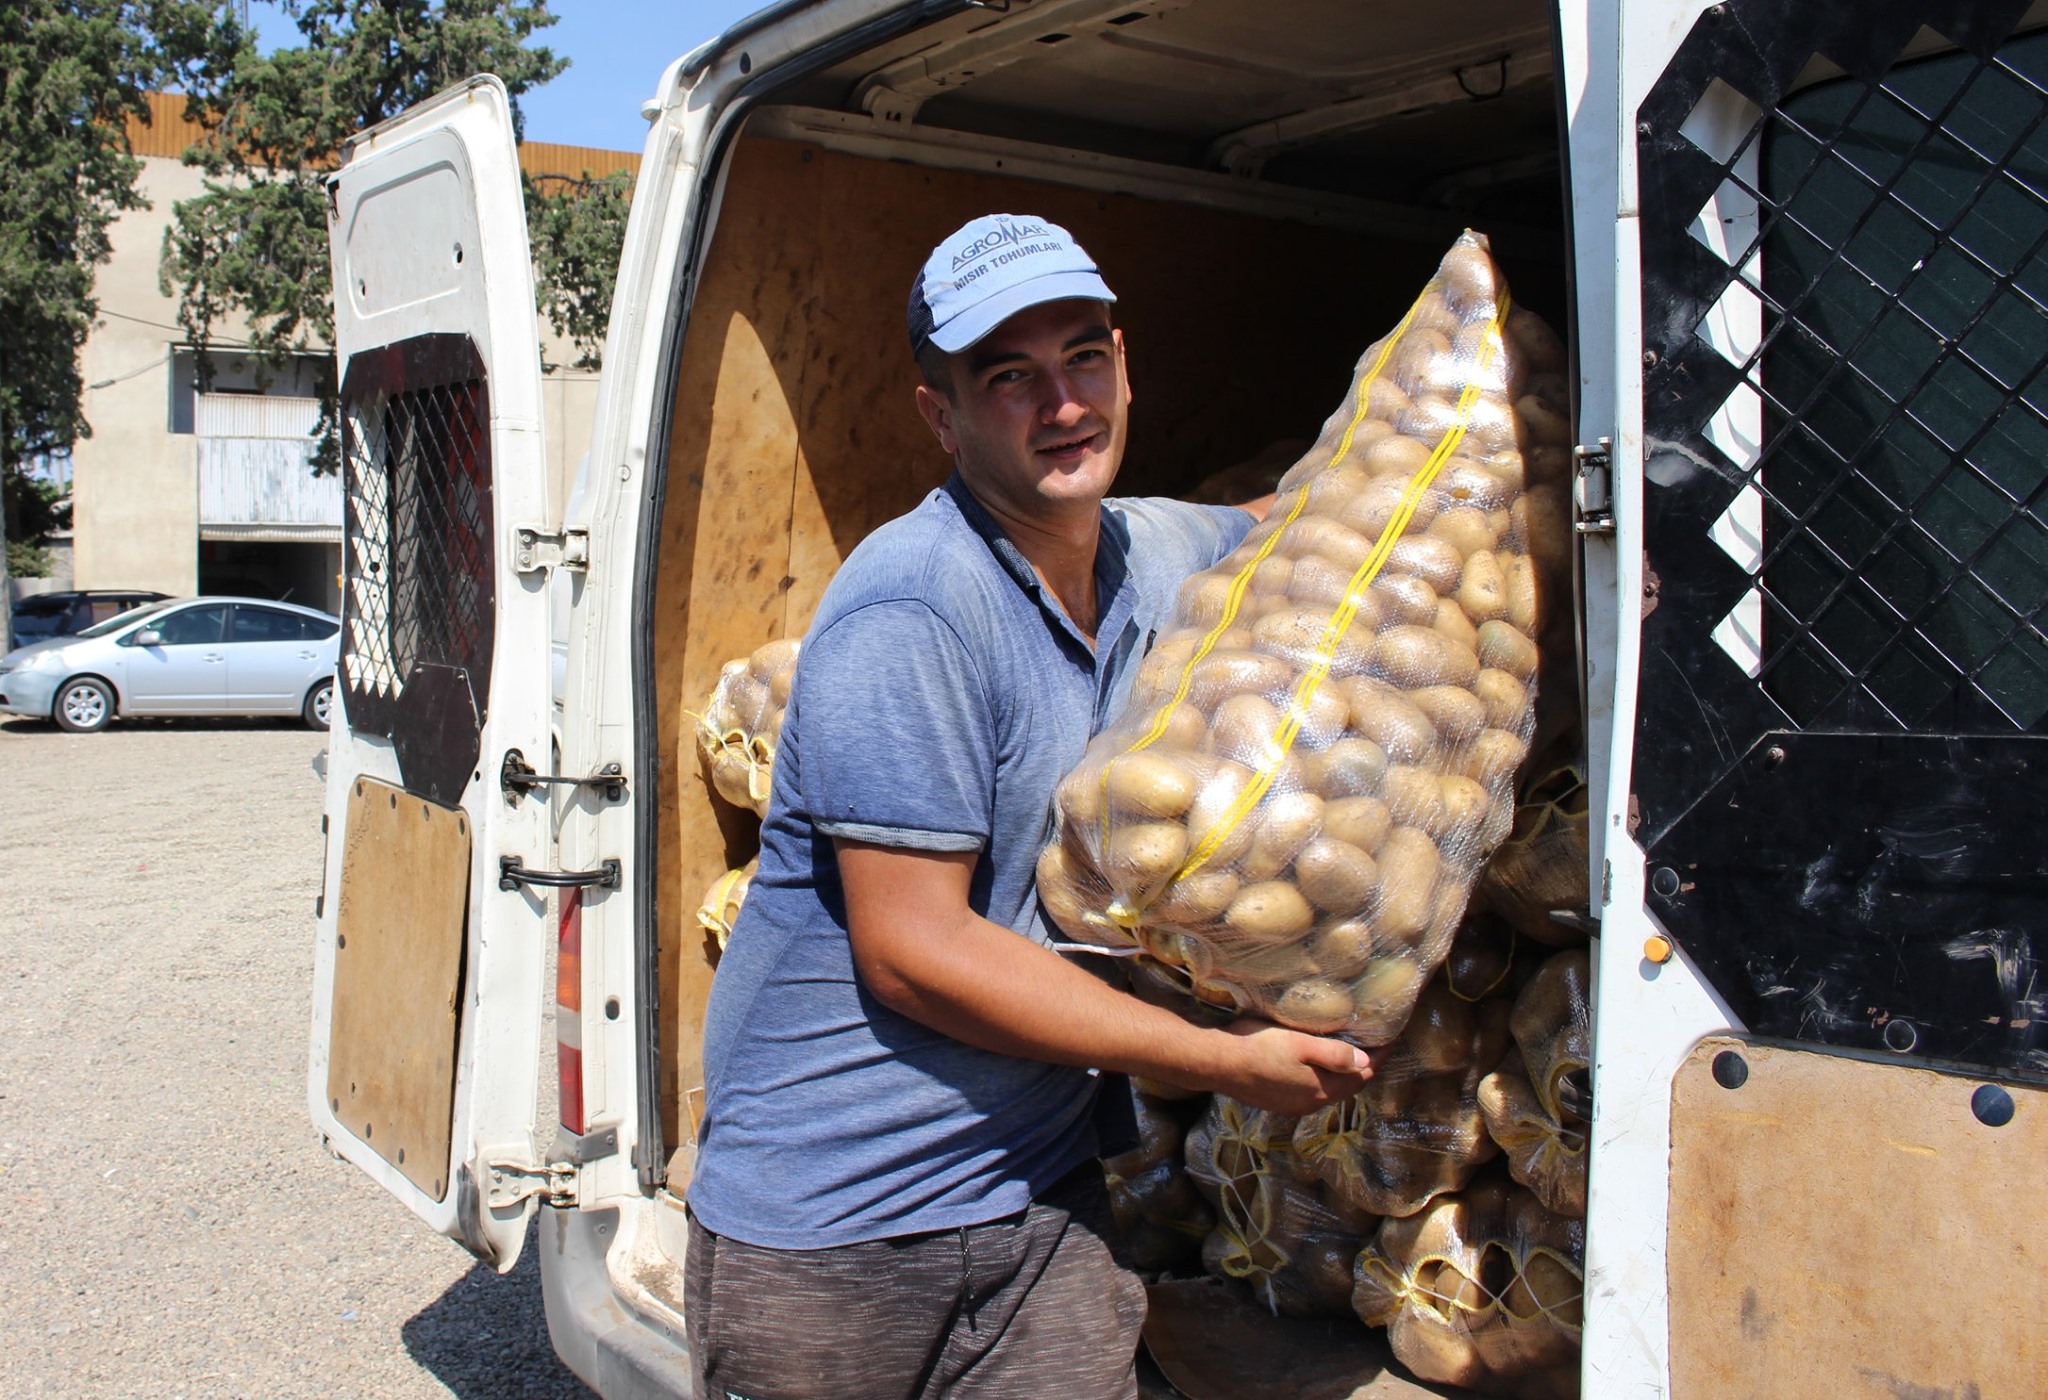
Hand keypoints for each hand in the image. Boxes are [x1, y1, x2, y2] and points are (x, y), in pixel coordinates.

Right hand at [1208, 1019, 1372, 1115]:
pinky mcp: (1278, 1103)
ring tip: (1349, 1054)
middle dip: (1364, 1068)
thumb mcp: (1300, 1044)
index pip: (1362, 1074)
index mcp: (1322, 1089)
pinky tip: (1317, 1068)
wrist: (1218, 1064)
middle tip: (1374, 1045)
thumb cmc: (1260, 1047)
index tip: (1390, 1039)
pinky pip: (1312, 1092)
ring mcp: (1293, 1105)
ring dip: (1342, 1075)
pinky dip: (1324, 1080)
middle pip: (1348, 1086)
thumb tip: (1366, 1061)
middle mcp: (1311, 1103)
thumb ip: (1335, 1054)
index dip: (1378, 1057)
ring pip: (1329, 1091)